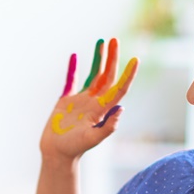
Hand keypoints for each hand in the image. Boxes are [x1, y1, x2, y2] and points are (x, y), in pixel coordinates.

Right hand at [39, 38, 137, 160]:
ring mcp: (81, 100)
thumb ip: (107, 127)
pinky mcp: (66, 100)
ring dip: (97, 58)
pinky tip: (74, 56)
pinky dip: (73, 68)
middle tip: (114, 40)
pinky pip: (71, 80)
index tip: (136, 59)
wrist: (57, 154)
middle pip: (107, 75)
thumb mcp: (91, 139)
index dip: (128, 75)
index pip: (118, 88)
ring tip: (101, 41)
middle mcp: (94, 102)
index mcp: (102, 109)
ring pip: (93, 74)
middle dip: (111, 58)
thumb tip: (121, 108)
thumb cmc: (74, 149)